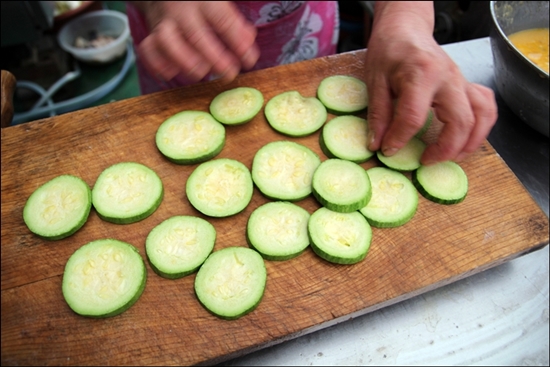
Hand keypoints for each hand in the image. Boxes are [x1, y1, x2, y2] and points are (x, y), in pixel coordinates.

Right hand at [133, 1, 259, 83]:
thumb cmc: (200, 6)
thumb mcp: (219, 6)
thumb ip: (235, 23)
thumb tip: (248, 41)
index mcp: (203, 1)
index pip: (222, 20)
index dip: (237, 41)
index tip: (249, 59)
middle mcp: (181, 11)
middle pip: (196, 35)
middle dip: (215, 58)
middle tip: (229, 73)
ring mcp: (164, 24)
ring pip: (168, 43)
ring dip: (186, 61)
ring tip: (201, 72)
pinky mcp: (151, 37)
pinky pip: (149, 51)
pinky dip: (159, 65)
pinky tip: (173, 73)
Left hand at [364, 2, 496, 164]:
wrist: (406, 29)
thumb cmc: (390, 50)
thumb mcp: (375, 80)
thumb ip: (378, 114)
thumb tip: (377, 144)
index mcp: (421, 74)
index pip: (413, 116)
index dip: (400, 139)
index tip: (388, 150)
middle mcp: (448, 77)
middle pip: (460, 121)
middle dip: (445, 149)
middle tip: (426, 161)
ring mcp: (461, 81)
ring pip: (482, 115)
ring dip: (471, 142)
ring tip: (451, 157)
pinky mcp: (466, 84)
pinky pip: (485, 106)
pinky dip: (481, 126)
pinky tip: (465, 138)